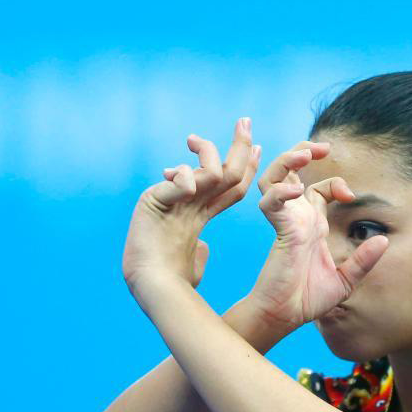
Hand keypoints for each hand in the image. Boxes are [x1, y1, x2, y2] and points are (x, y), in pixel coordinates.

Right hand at [122, 117, 261, 294]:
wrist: (154, 289)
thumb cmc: (173, 284)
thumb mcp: (195, 263)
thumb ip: (201, 252)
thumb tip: (203, 248)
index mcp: (194, 214)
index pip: (226, 184)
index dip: (243, 166)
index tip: (258, 147)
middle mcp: (182, 201)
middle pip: (217, 167)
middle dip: (235, 144)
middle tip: (246, 122)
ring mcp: (168, 198)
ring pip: (203, 169)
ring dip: (212, 161)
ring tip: (211, 171)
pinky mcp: (153, 200)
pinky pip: (178, 182)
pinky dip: (185, 181)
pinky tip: (188, 188)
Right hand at [246, 141, 388, 330]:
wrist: (286, 316)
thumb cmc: (308, 299)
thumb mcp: (346, 280)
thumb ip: (364, 260)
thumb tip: (383, 240)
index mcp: (312, 225)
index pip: (318, 189)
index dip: (334, 183)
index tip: (349, 196)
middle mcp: (297, 218)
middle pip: (291, 172)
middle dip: (304, 152)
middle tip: (323, 148)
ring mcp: (286, 221)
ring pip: (274, 177)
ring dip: (287, 161)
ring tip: (304, 154)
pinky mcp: (279, 230)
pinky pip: (272, 202)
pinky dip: (280, 191)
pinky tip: (295, 191)